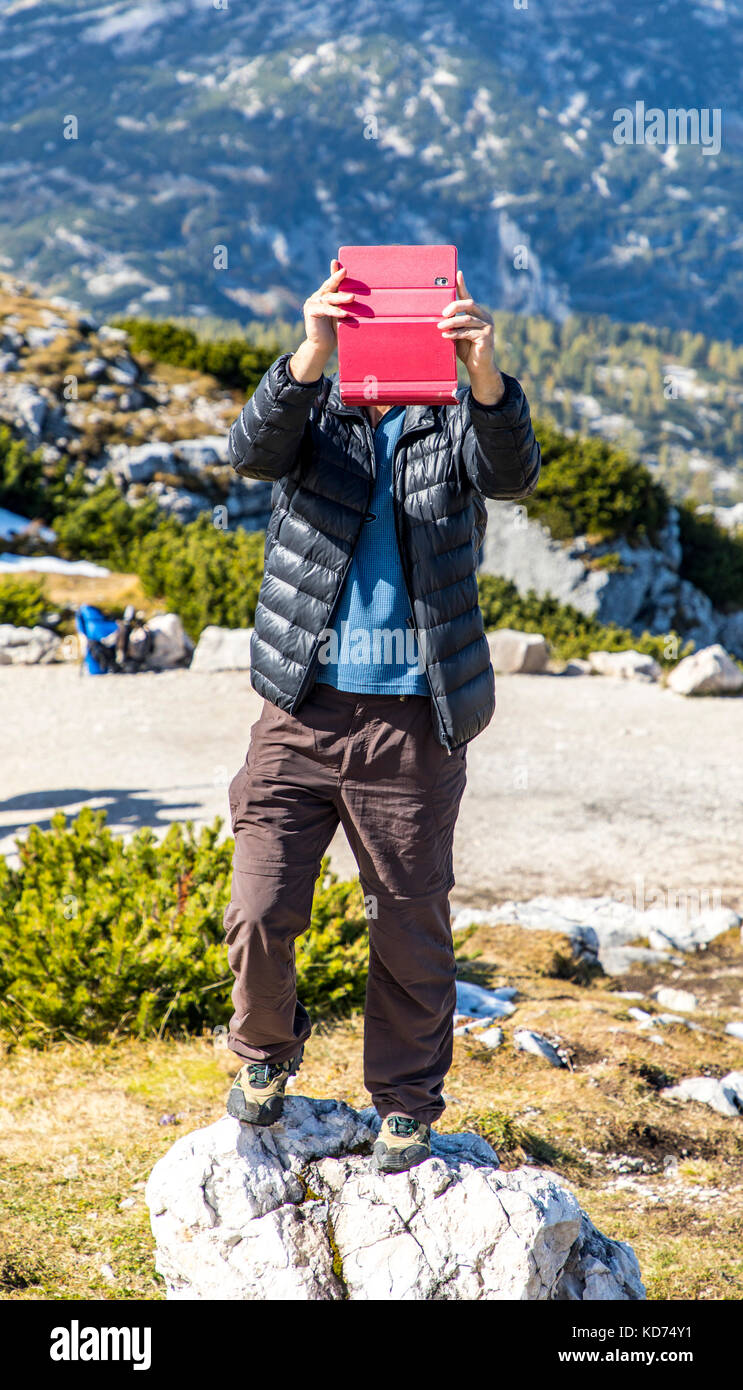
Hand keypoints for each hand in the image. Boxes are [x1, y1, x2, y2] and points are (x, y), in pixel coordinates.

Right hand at [289, 260, 355, 381]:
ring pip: (329, 298)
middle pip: (329, 285)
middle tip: (345, 271)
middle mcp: (318, 296)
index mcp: (326, 295)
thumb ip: (346, 304)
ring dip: (341, 298)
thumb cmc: (336, 330)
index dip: (335, 272)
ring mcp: (312, 302)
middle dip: (337, 277)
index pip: (332, 282)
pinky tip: (344, 313)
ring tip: (353, 298)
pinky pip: (325, 309)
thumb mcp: (343, 314)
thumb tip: (359, 296)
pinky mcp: (310, 311)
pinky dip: (335, 311)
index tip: (341, 264)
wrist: (323, 346)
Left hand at [437, 269, 504, 404]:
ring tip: (440, 327)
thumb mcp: (457, 334)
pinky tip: (446, 336)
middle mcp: (485, 317)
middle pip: (469, 304)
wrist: (478, 368)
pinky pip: (468, 332)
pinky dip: (455, 334)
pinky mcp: (486, 337)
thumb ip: (452, 324)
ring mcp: (487, 326)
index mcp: (477, 314)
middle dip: (453, 307)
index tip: (457, 273)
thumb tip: (438, 317)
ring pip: (467, 319)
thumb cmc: (466, 350)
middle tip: (442, 314)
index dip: (462, 285)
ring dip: (451, 323)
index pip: (468, 297)